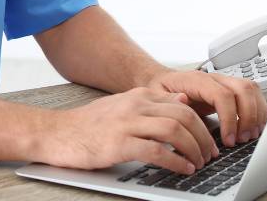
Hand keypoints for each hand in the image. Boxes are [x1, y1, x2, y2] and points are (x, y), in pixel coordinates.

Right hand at [40, 86, 218, 174]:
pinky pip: (157, 151)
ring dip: (193, 149)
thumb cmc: (88, 125)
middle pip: (183, 115)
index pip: (182, 103)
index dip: (201, 123)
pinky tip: (183, 169)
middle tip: (209, 153)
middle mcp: (134, 105)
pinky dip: (176, 162)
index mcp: (137, 96)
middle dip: (203, 137)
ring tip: (199, 162)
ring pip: (174, 130)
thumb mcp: (122, 106)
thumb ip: (151, 103)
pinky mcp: (119, 144)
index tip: (208, 139)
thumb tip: (181, 99)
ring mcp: (126, 123)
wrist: (57, 132)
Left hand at [147, 69, 266, 147]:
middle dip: (248, 117)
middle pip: (243, 88)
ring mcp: (224, 81)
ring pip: (251, 89)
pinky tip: (253, 127)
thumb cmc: (160, 90)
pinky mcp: (230, 89)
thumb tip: (183, 104)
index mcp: (196, 80)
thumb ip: (170, 102)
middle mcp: (214, 78)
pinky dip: (258, 111)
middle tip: (241, 139)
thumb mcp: (157, 97)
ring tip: (249, 135)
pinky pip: (252, 94)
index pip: (222, 95)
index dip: (230, 118)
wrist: (161, 81)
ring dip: (256, 114)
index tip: (228, 139)